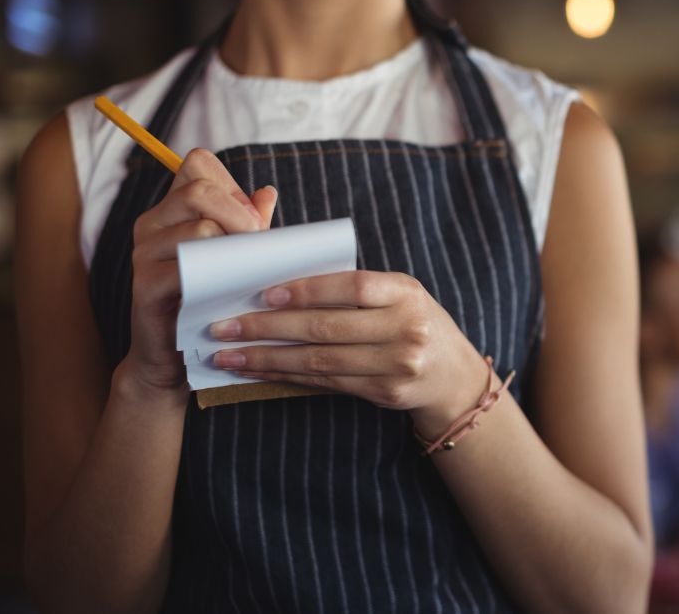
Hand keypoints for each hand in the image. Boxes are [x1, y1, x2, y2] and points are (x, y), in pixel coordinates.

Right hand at [117, 148, 275, 402]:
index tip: (252, 220)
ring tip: (249, 271)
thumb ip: (248, 224)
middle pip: (199, 189)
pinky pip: (186, 267)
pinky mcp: (145, 286)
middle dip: (240, 214)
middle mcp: (151, 224)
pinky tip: (232, 290)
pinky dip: (218, 275)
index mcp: (171, 210)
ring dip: (236, 248)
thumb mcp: (234, 257)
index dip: (232, 185)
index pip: (198, 164)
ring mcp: (143, 254)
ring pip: (199, 227)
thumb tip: (267, 193)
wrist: (176, 354)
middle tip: (259, 244)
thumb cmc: (210, 300)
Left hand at [207, 270, 489, 434]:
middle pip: (327, 328)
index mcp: (406, 292)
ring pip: (320, 360)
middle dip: (268, 328)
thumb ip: (355, 290)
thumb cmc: (414, 323)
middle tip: (224, 327)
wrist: (453, 375)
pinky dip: (289, 376)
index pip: (351, 287)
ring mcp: (398, 365)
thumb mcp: (399, 295)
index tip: (263, 294)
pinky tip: (260, 371)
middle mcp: (406, 328)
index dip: (306, 290)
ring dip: (268, 358)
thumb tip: (282, 285)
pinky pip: (327, 382)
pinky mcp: (386, 393)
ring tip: (229, 355)